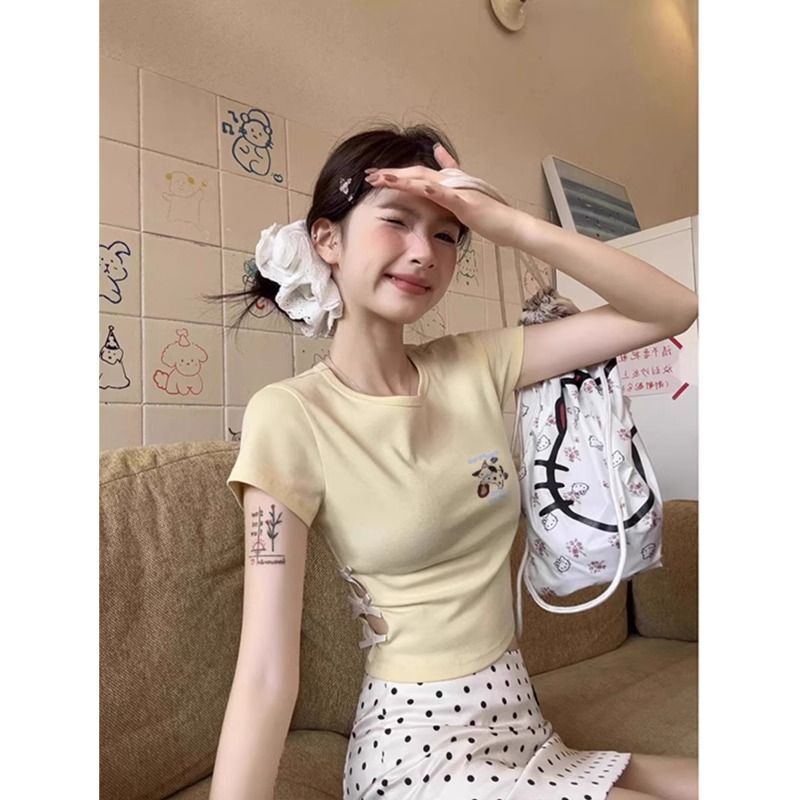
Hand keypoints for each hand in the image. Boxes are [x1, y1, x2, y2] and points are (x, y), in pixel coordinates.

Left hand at [364, 143, 521, 247]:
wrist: (510, 225)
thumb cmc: (489, 215)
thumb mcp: (464, 197)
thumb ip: (451, 178)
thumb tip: (439, 154)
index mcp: (448, 183)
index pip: (417, 175)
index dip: (395, 175)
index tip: (375, 177)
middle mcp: (451, 183)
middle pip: (416, 174)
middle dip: (391, 174)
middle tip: (368, 175)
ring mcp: (459, 192)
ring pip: (426, 181)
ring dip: (403, 178)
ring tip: (382, 178)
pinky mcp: (467, 204)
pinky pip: (447, 195)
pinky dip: (432, 190)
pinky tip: (417, 187)